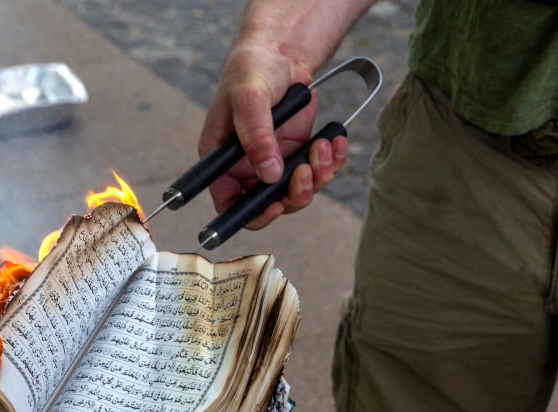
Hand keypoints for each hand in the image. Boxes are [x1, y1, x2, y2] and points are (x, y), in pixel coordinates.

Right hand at [198, 42, 348, 229]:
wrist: (280, 52)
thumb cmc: (252, 70)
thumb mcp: (249, 98)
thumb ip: (256, 136)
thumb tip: (269, 175)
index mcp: (222, 161)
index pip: (230, 204)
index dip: (251, 214)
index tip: (276, 205)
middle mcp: (247, 168)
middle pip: (270, 204)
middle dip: (293, 195)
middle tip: (306, 171)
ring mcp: (275, 162)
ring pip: (298, 192)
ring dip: (317, 176)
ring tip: (322, 145)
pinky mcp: (299, 153)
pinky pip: (319, 172)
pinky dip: (332, 161)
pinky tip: (335, 140)